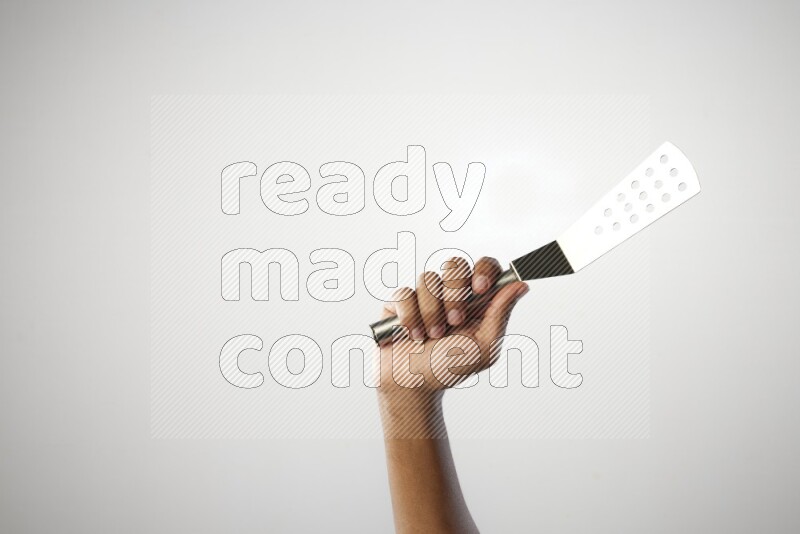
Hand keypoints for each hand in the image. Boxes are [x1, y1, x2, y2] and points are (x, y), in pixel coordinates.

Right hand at [376, 256, 528, 436]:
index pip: (485, 266)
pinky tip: (412, 335)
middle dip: (455, 294)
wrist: (411, 384)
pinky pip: (404, 294)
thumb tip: (521, 285)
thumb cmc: (448, 368)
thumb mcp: (483, 349)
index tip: (480, 288)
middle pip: (455, 264)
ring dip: (431, 313)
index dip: (484, 269)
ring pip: (428, 279)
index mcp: (476, 301)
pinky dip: (410, 318)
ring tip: (431, 336)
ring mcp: (424, 295)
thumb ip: (500, 314)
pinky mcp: (399, 301)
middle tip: (455, 321)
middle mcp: (450, 293)